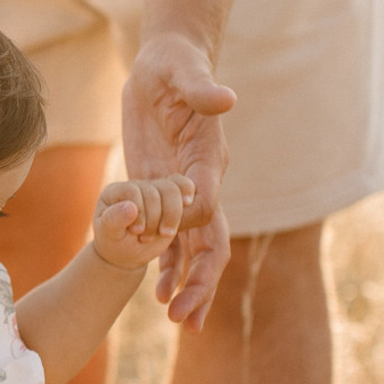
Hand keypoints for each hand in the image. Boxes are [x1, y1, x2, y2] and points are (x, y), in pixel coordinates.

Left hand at [92, 175, 195, 270]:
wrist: (127, 251)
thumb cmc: (115, 242)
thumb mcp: (109, 234)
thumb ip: (114, 220)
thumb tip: (131, 207)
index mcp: (116, 191)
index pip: (133, 191)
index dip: (140, 211)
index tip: (136, 231)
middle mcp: (135, 187)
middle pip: (154, 191)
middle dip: (154, 218)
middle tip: (144, 238)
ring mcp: (153, 190)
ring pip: (170, 189)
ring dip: (172, 214)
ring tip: (164, 233)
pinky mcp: (169, 198)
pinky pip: (182, 185)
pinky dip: (187, 192)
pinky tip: (187, 203)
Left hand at [120, 32, 235, 330]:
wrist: (168, 65)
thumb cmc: (175, 65)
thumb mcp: (182, 71)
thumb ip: (202, 88)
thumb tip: (225, 98)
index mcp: (210, 159)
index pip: (206, 205)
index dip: (188, 226)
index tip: (165, 242)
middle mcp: (205, 182)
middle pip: (213, 241)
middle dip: (201, 281)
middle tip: (185, 318)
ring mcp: (186, 191)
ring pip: (195, 249)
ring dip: (188, 284)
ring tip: (177, 318)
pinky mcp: (167, 193)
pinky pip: (172, 238)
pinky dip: (168, 266)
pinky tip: (158, 293)